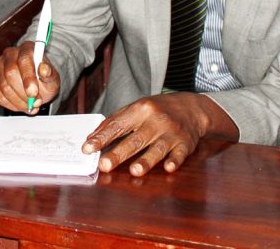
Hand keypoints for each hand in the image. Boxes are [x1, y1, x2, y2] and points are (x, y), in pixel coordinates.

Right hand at [0, 41, 60, 113]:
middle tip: (34, 103)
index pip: (24, 60)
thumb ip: (50, 74)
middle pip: (10, 73)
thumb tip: (44, 69)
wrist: (37, 86)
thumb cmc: (44, 80)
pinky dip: (8, 104)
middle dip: (22, 93)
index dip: (28, 78)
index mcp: (27, 48)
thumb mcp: (53, 79)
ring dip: (17, 101)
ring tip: (29, 106)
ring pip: (2, 86)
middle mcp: (10, 54)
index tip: (33, 93)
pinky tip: (19, 105)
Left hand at [81, 93, 235, 176]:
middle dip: (119, 153)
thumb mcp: (137, 108)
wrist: (191, 108)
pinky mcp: (185, 144)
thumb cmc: (158, 110)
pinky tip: (168, 168)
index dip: (102, 137)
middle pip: (135, 139)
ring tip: (134, 171)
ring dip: (146, 160)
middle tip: (104, 165)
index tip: (88, 148)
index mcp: (140, 109)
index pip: (118, 124)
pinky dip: (174, 161)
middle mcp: (155, 120)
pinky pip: (179, 154)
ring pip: (157, 148)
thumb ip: (115, 122)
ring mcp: (171, 132)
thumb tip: (92, 137)